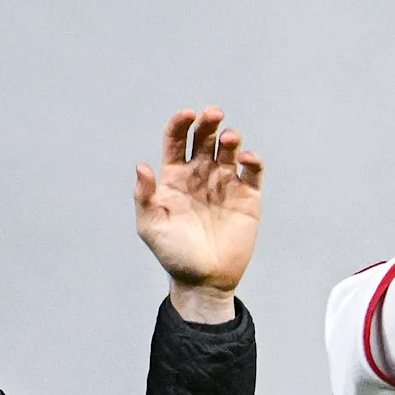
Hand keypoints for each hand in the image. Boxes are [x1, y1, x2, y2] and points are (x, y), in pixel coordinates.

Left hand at [137, 109, 263, 320]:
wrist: (204, 280)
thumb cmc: (173, 253)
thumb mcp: (150, 226)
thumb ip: (144, 196)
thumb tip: (142, 166)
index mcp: (175, 176)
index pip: (177, 140)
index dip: (181, 124)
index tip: (188, 115)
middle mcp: (201, 175)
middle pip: (205, 138)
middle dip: (209, 123)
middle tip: (215, 114)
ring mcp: (225, 184)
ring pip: (229, 150)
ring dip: (231, 138)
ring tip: (231, 138)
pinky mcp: (248, 197)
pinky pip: (252, 172)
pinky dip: (252, 160)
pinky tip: (247, 158)